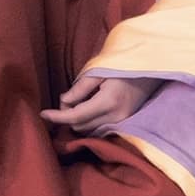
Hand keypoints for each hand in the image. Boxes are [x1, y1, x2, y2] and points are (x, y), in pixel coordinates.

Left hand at [40, 75, 161, 132]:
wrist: (152, 69)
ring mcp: (122, 122)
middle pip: (80, 127)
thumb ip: (80, 88)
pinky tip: (89, 108)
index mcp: (108, 102)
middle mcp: (116, 117)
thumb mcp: (99, 71)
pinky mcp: (125, 123)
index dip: (57, 116)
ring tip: (80, 101)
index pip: (76, 116)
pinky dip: (89, 122)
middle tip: (69, 98)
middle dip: (68, 116)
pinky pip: (100, 129)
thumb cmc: (124, 65)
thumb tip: (63, 102)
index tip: (42, 114)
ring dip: (78, 120)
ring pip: (89, 131)